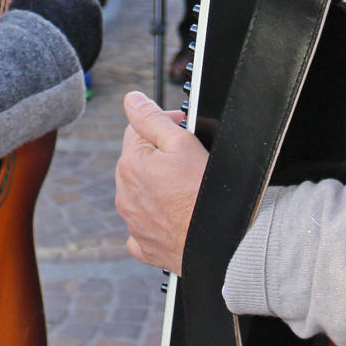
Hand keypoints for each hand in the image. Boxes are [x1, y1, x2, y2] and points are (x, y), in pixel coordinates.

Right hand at [8, 0, 101, 71]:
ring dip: (53, 24)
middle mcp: (93, 19)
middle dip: (48, 4)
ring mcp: (91, 43)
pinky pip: (70, 44)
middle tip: (24, 10)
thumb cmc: (32, 26)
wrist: (38, 70)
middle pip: (68, 3)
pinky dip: (58, 43)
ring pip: (70, 25)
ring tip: (31, 33)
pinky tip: (41, 48)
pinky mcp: (84, 62)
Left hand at [115, 90, 207, 272]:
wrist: (221, 244)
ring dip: (157, 187)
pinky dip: (156, 220)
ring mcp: (133, 223)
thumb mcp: (183, 143)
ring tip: (186, 190)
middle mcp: (125, 194)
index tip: (184, 134)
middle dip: (158, 157)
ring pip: (140, 193)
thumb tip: (131, 100)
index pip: (137, 130)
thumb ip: (152, 118)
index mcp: (130, 164)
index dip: (163, 126)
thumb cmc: (205, 195)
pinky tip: (174, 217)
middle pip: (137, 161)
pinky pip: (143, 227)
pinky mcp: (144, 246)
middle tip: (189, 162)